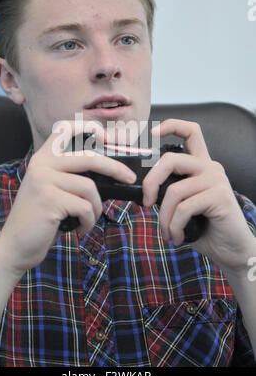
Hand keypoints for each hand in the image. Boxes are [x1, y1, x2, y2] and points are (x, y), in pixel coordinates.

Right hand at [0, 120, 136, 275]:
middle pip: (89, 158)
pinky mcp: (49, 199)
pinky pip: (85, 207)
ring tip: (87, 220)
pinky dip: (88, 221)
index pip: (64, 129)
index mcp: (42, 158)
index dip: (87, 127)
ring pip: (89, 187)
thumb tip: (109, 174)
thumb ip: (71, 177)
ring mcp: (44, 180)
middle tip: (129, 178)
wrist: (15, 247)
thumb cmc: (41, 220)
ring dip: (95, 208)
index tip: (105, 137)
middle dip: (115, 169)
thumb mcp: (52, 191)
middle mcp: (41, 164)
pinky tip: (79, 229)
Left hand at [142, 119, 254, 272]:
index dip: (171, 125)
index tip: (153, 132)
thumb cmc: (204, 227)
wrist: (231, 249)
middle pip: (170, 159)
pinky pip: (184, 208)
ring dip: (165, 217)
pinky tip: (178, 237)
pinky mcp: (220, 197)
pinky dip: (175, 227)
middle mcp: (210, 167)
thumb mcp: (183, 205)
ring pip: (174, 190)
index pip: (190, 131)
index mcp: (201, 165)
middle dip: (151, 182)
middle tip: (147, 204)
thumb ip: (170, 192)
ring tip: (168, 232)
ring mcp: (216, 180)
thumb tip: (145, 192)